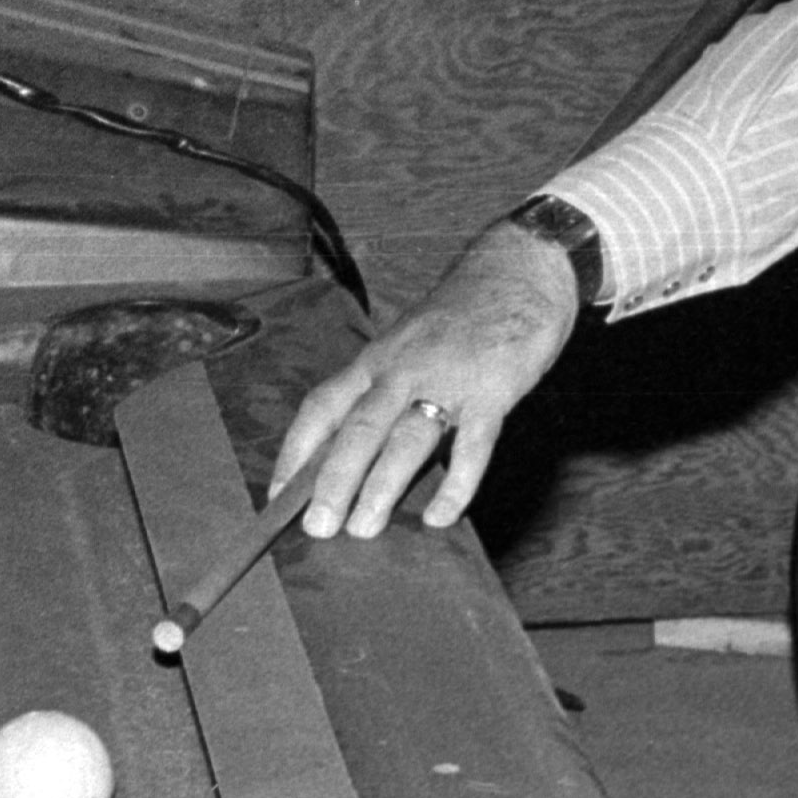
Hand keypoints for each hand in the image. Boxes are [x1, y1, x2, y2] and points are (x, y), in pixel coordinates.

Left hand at [272, 221, 583, 539]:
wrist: (520, 268)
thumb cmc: (461, 316)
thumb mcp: (408, 344)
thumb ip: (385, 391)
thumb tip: (354, 454)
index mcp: (377, 359)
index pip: (322, 407)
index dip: (296, 452)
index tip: (278, 495)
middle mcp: (403, 369)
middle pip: (358, 428)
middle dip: (333, 480)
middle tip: (318, 526)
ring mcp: (448, 379)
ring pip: (406, 438)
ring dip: (381, 487)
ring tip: (364, 529)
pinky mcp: (493, 391)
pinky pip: (472, 446)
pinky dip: (456, 484)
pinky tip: (440, 516)